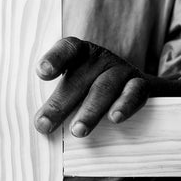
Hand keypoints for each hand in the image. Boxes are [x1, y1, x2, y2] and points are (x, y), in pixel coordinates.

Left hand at [34, 37, 149, 137]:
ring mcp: (122, 70)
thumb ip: (58, 100)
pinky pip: (134, 93)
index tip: (42, 73)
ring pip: (104, 88)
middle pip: (79, 78)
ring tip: (78, 131)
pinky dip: (125, 105)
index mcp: (81, 54)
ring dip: (90, 110)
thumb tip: (39, 125)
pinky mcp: (141, 85)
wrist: (136, 89)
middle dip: (60, 103)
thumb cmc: (92, 90)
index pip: (67, 49)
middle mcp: (101, 58)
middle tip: (44, 124)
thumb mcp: (75, 87)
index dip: (54, 58)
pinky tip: (115, 119)